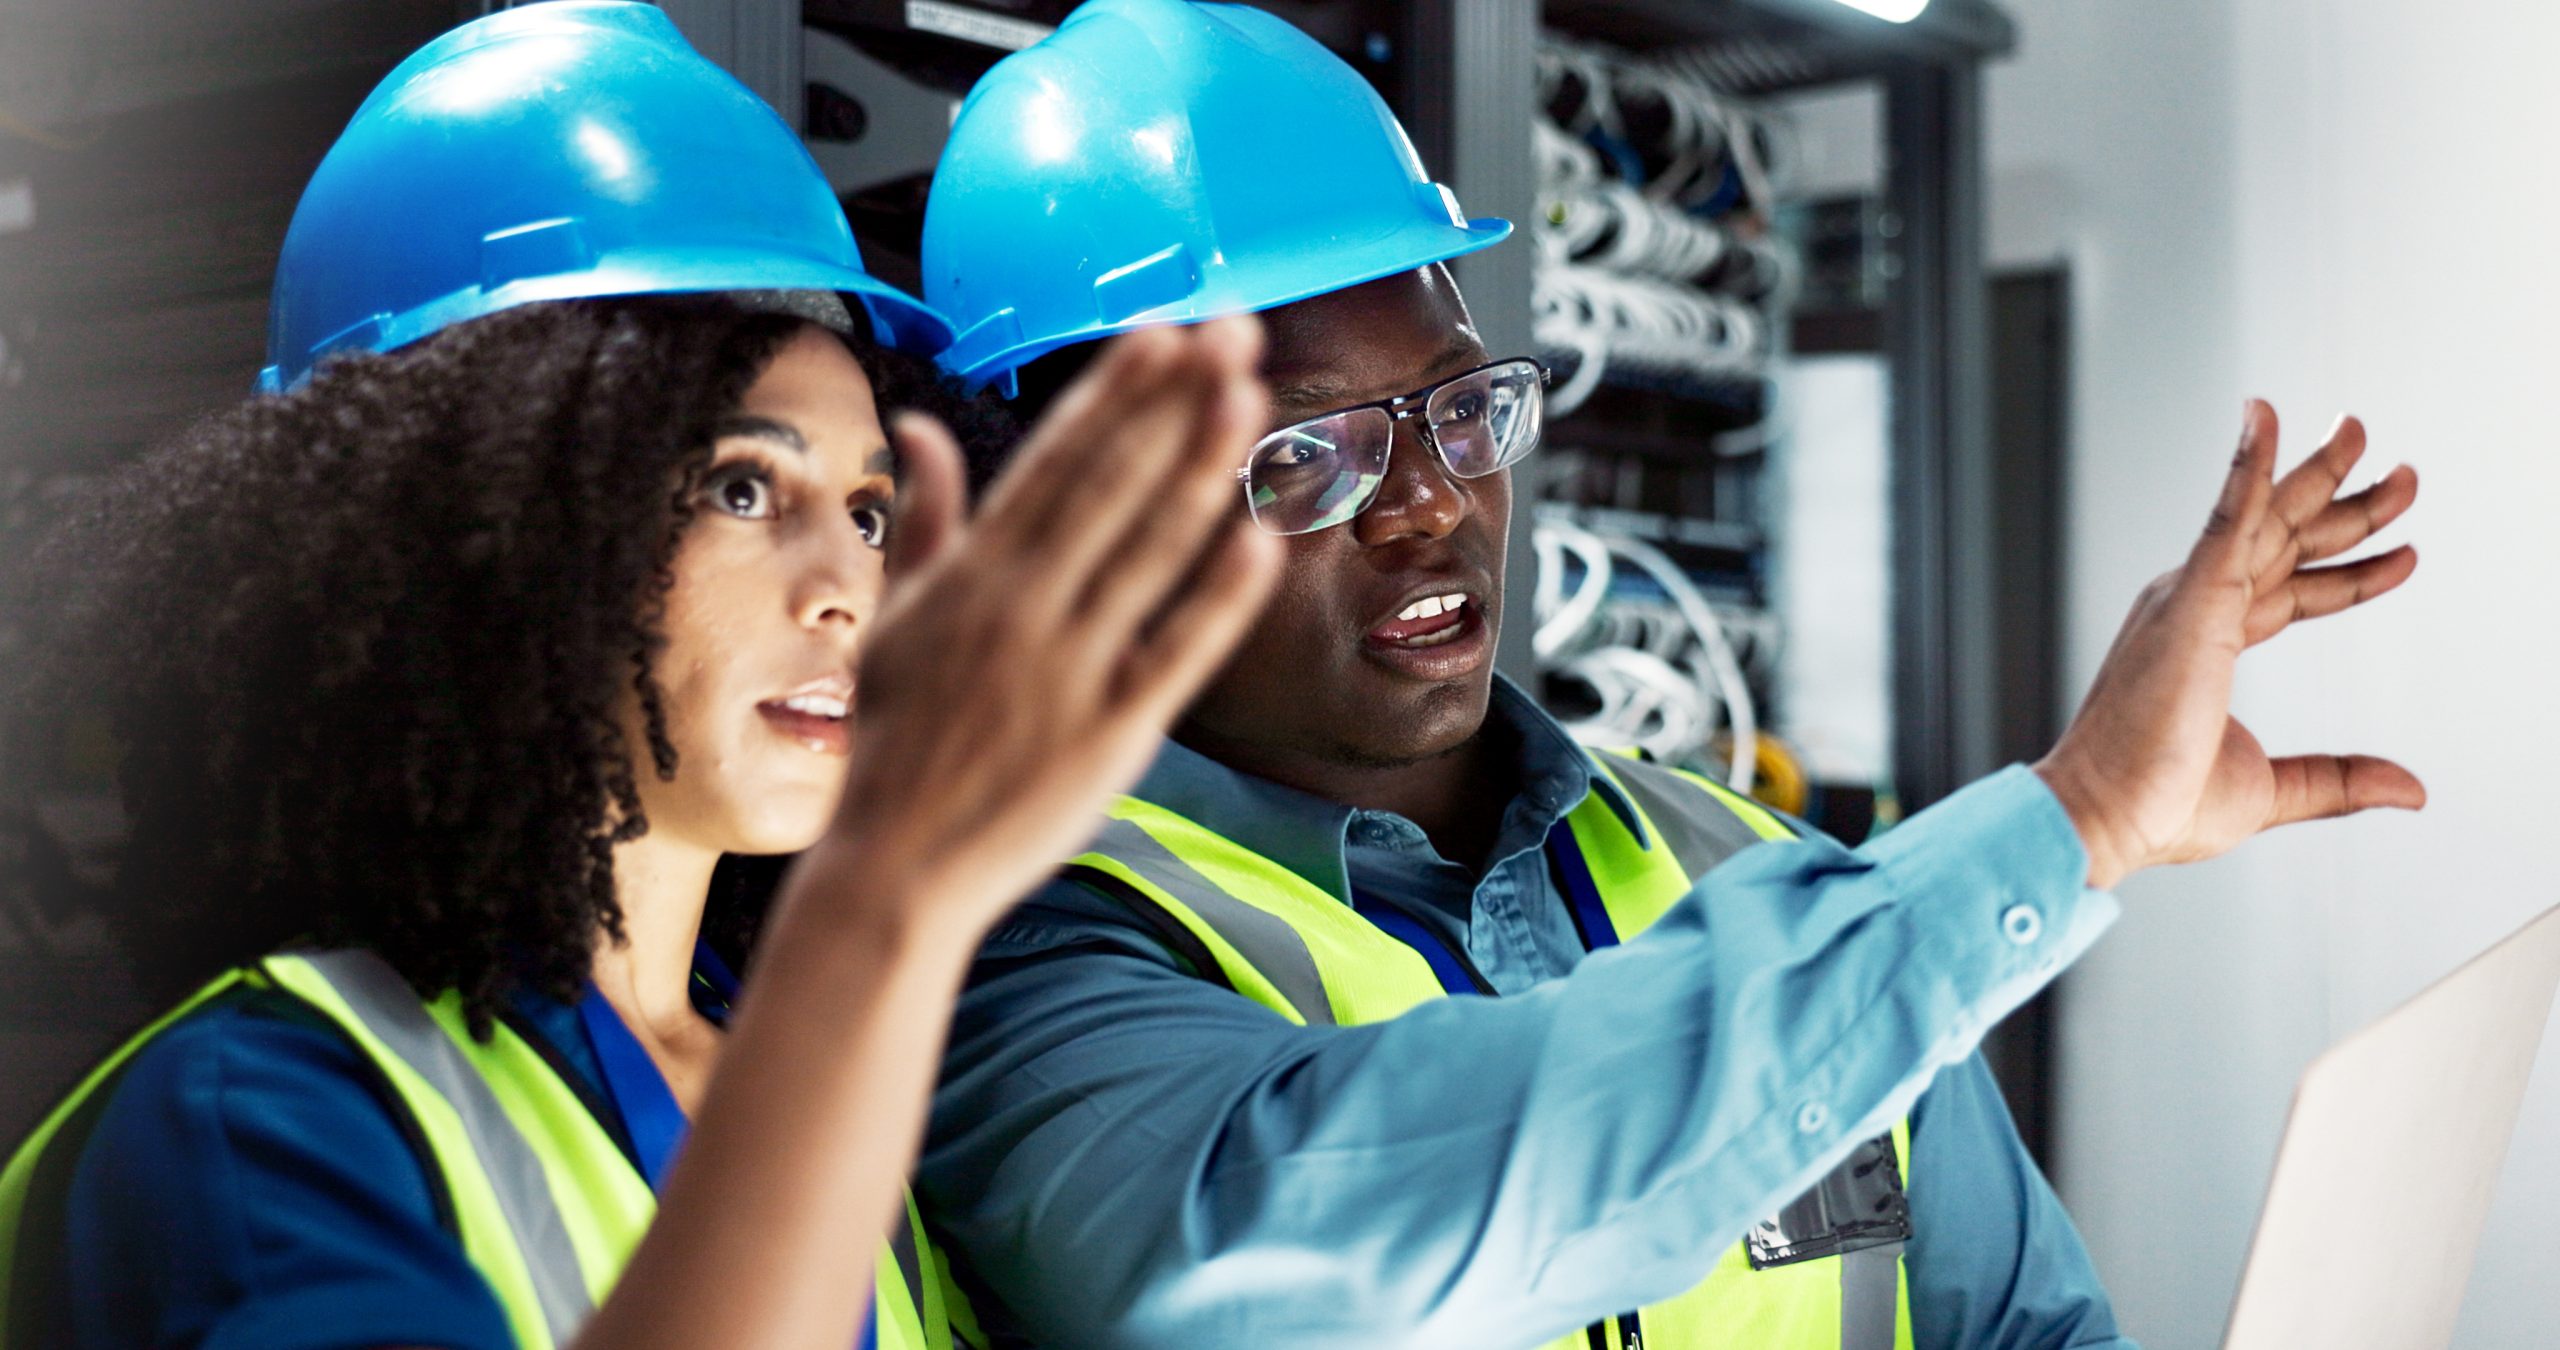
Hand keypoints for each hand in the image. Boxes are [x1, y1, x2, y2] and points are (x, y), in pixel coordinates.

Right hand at [815, 318, 1279, 938]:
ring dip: (1201, 470)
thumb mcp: (894, 622)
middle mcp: (1023, 610)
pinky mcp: (1111, 735)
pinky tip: (1259, 538)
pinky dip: (1217, 597)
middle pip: (1111, 487)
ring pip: (1149, 554)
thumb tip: (919, 425)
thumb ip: (923, 518)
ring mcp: (1070, 671)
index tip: (1161, 331)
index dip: (1113, 394)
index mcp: (972, 577)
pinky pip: (1174, 654)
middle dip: (1173, 403)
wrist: (894, 870)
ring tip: (1248, 397)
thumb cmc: (894, 744)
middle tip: (1230, 331)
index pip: (1054, 462)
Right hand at [2035, 401, 2423, 889]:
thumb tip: (2411, 788)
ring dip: (2320, 473)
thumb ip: (2340, 779)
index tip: (2405, 554)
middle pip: (2288, 540)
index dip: (2351, 574)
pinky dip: (2248, 466)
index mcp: (2207, 644)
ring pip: (2271, 518)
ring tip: (2361, 431)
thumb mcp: (2272, 790)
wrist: (2105, 814)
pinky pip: (2229, 516)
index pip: (2293, 592)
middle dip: (2346, 502)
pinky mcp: (2191, 599)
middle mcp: (2196, 607)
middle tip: (2400, 470)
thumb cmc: (2159, 806)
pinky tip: (2264, 417)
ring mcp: (2190, 597)